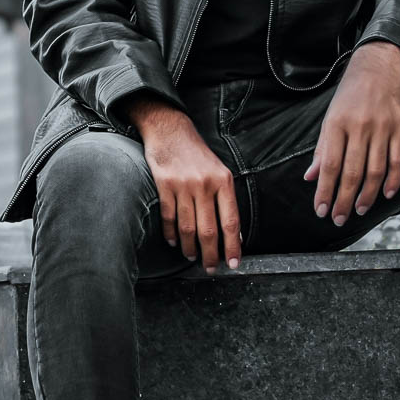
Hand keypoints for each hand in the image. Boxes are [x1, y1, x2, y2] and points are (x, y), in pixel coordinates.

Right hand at [122, 95, 241, 273]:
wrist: (171, 131)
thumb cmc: (198, 155)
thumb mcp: (220, 172)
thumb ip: (226, 201)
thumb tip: (235, 234)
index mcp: (224, 182)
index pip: (231, 222)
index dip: (233, 246)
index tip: (234, 264)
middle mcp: (205, 184)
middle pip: (208, 230)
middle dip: (210, 254)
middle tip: (210, 268)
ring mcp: (184, 185)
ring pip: (187, 228)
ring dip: (190, 247)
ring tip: (192, 256)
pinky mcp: (164, 185)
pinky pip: (169, 217)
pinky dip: (171, 233)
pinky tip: (173, 241)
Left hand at [303, 43, 399, 227]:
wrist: (378, 65)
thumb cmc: (351, 92)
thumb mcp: (330, 117)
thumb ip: (322, 149)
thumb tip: (311, 177)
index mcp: (337, 124)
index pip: (330, 166)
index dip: (325, 191)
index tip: (321, 210)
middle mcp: (359, 127)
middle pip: (352, 173)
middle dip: (344, 200)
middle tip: (339, 218)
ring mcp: (382, 128)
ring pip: (375, 171)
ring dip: (367, 195)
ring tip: (358, 210)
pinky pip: (398, 160)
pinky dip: (393, 180)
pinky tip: (386, 194)